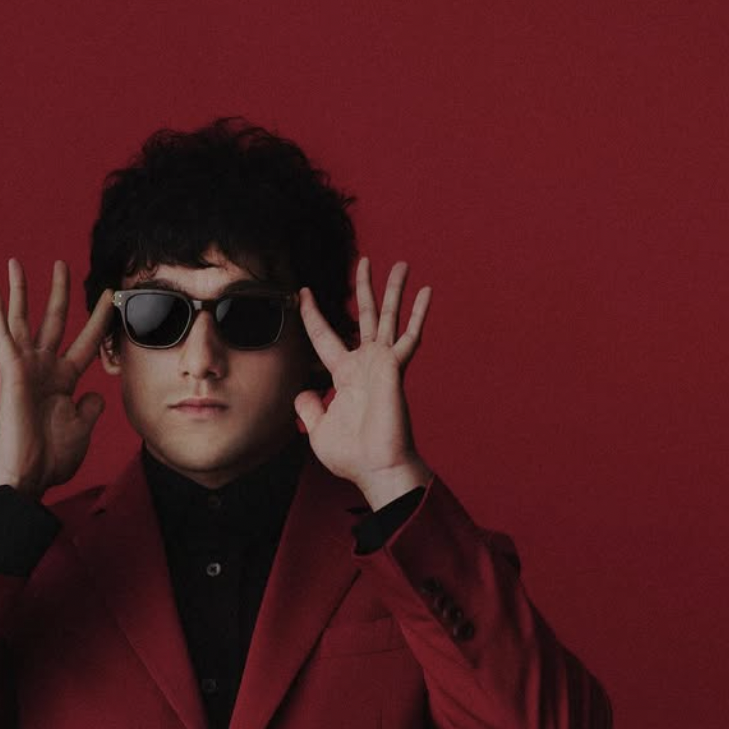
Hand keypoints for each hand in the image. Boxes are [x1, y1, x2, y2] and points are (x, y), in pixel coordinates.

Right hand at [0, 258, 114, 497]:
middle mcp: (44, 368)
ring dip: (22, 290)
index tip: (109, 296)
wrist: (29, 474)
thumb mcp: (82, 428)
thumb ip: (91, 407)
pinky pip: (2, 335)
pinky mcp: (11, 370)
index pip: (85, 341)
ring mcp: (26, 367)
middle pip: (54, 320)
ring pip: (23, 319)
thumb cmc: (51, 457)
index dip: (98, 319)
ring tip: (16, 262)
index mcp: (64, 380)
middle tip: (62, 263)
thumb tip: (95, 394)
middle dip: (59, 292)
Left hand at [293, 257, 432, 509]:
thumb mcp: (318, 430)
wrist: (375, 467)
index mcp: (345, 375)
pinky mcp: (396, 367)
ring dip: (394, 290)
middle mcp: (365, 364)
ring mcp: (383, 364)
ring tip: (401, 264)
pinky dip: (419, 313)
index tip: (305, 292)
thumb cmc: (351, 455)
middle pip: (364, 317)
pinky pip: (410, 335)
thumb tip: (302, 394)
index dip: (313, 314)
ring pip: (389, 317)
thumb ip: (309, 408)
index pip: (325, 336)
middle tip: (364, 262)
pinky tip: (427, 290)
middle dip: (364, 289)